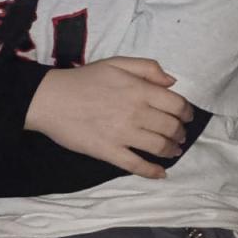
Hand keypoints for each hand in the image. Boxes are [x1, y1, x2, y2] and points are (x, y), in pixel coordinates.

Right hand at [24, 56, 190, 178]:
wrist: (50, 98)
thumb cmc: (84, 79)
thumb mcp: (117, 63)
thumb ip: (148, 68)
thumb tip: (172, 82)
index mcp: (140, 90)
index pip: (177, 105)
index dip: (187, 112)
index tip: (187, 117)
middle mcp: (136, 113)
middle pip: (171, 127)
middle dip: (180, 132)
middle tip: (180, 135)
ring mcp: (122, 134)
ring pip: (158, 146)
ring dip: (171, 149)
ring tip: (174, 150)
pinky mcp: (108, 152)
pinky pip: (135, 165)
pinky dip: (152, 171)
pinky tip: (161, 174)